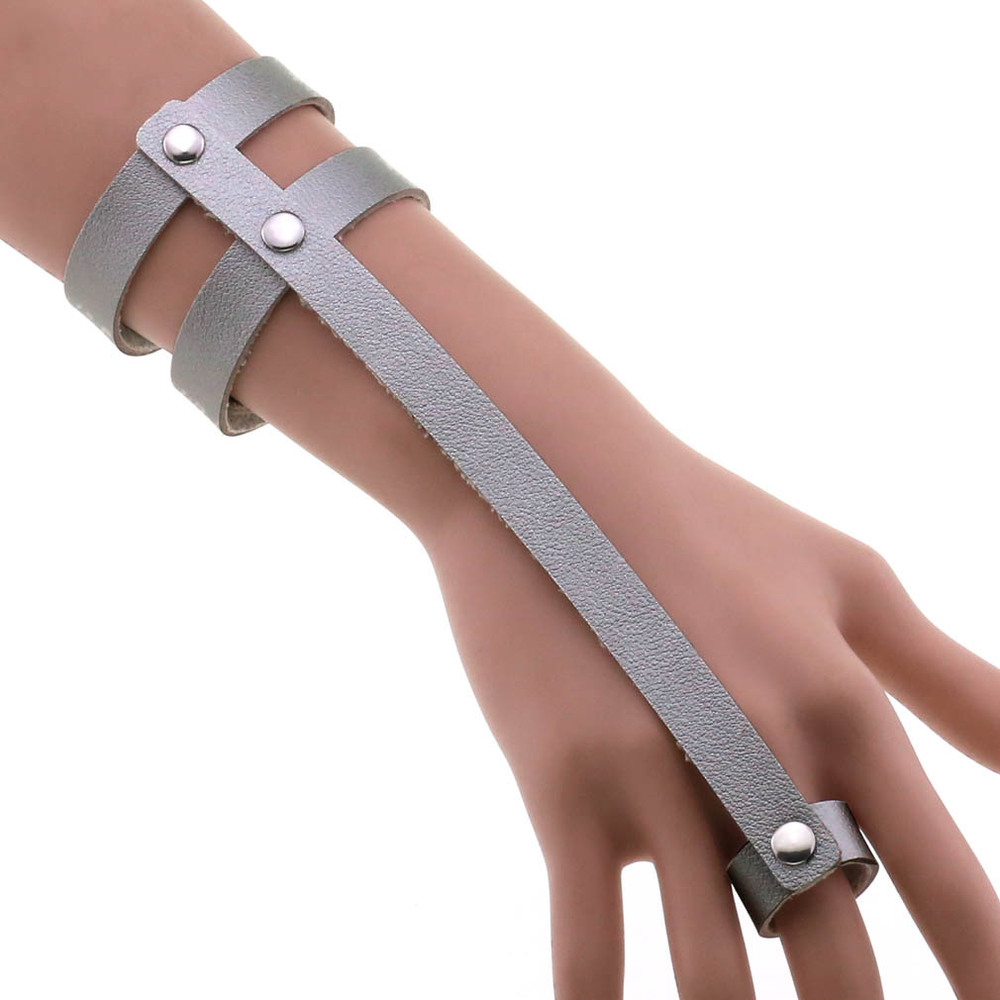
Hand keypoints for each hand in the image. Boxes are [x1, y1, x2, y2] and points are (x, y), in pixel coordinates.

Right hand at [424, 439, 999, 998]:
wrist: (546, 466)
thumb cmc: (706, 522)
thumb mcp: (847, 577)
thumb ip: (954, 678)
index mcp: (843, 702)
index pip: (952, 891)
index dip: (991, 983)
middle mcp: (759, 752)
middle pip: (835, 966)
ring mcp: (654, 772)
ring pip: (711, 977)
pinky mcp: (562, 780)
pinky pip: (586, 945)